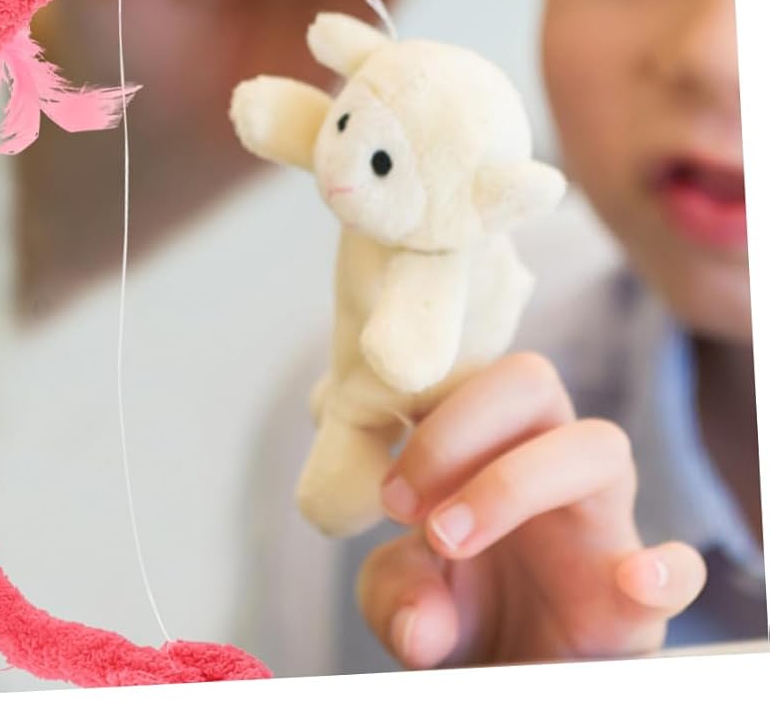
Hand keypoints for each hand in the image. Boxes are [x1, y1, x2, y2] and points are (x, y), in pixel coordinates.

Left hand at [358, 352, 706, 667]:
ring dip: (512, 481)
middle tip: (399, 506)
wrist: (499, 686)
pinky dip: (664, 569)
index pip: (470, 375)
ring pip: (596, 445)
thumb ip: (393, 596)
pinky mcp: (639, 603)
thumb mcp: (398, 601)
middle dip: (456, 426)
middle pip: (530, 380)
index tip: (381, 490)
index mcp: (488, 447)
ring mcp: (602, 525)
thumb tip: (419, 626)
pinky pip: (680, 568)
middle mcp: (549, 467)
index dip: (420, 409)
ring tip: (449, 539)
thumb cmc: (451, 615)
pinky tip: (630, 579)